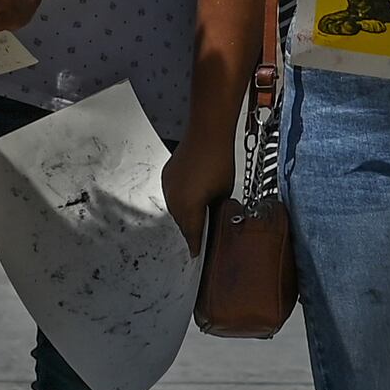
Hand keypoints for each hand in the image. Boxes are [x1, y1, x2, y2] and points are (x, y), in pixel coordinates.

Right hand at [159, 129, 233, 250]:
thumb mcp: (223, 192)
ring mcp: (168, 187)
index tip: (196, 255)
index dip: (195, 246)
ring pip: (175, 210)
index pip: (191, 234)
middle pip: (181, 223)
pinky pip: (172, 195)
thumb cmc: (219, 161)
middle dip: (191, 230)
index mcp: (188, 208)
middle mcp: (174, 200)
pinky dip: (180, 199)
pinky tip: (191, 196)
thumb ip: (215, 210)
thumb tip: (213, 217)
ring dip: (185, 214)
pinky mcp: (167, 176)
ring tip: (197, 215)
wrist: (207, 134)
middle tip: (200, 236)